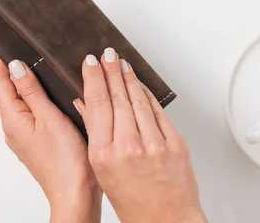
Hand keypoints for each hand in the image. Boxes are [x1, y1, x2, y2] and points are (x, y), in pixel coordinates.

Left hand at [0, 56, 101, 222]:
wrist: (75, 193)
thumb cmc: (66, 162)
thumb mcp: (49, 117)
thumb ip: (31, 91)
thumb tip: (15, 67)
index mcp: (13, 120)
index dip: (0, 61)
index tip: (4, 44)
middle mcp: (14, 128)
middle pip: (6, 91)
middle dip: (11, 69)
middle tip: (21, 49)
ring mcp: (24, 136)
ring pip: (19, 102)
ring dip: (24, 83)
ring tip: (36, 66)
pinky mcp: (35, 141)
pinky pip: (29, 113)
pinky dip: (34, 98)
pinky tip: (47, 94)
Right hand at [74, 48, 206, 222]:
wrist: (166, 220)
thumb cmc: (132, 202)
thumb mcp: (102, 170)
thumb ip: (95, 134)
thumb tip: (85, 104)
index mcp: (104, 154)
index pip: (97, 104)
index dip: (93, 78)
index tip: (90, 63)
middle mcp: (129, 147)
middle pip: (117, 97)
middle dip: (111, 71)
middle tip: (107, 55)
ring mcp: (154, 144)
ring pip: (138, 99)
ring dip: (129, 78)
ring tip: (121, 64)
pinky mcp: (174, 143)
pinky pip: (157, 111)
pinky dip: (147, 94)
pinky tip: (140, 85)